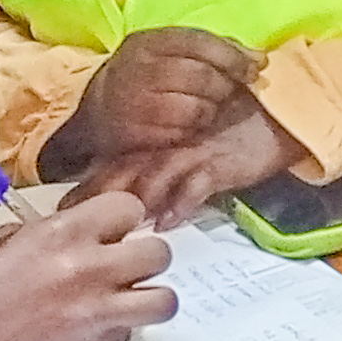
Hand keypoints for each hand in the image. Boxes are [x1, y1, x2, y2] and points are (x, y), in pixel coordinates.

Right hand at [0, 188, 178, 340]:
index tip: (114, 231)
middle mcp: (89, 267)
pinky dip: (121, 329)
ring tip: (130, 300)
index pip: (130, 208)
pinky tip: (94, 328)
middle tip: (124, 266)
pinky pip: (131, 332)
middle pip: (159, 252)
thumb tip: (83, 232)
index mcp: (63, 232)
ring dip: (150, 297)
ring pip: (164, 299)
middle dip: (145, 257)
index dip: (124, 220)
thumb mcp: (5, 241)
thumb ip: (53, 233)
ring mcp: (98, 311)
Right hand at [42, 27, 264, 175]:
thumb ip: (211, 49)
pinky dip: (192, 133)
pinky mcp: (136, 135)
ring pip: (195, 109)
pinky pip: (180, 136)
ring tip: (209, 112)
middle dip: (225, 87)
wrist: (97, 109)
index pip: (199, 42)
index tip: (255, 68)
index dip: (233, 56)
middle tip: (230, 95)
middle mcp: (139, 69)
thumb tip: (259, 59)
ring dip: (211, 112)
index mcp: (149, 42)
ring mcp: (135, 103)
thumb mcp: (168, 51)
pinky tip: (190, 129)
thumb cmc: (146, 76)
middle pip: (201, 77)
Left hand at [69, 98, 306, 231]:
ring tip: (111, 226)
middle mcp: (171, 146)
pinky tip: (167, 222)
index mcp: (162, 142)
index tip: (59, 209)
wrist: (283, 114)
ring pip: (154, 176)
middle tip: (68, 219)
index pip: (115, 161)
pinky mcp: (221, 163)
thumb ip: (173, 174)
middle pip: (124, 169)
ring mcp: (195, 153)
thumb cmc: (242, 132)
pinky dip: (181, 202)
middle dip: (96, 195)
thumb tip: (150, 209)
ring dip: (132, 200)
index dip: (87, 183)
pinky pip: (197, 184)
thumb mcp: (200, 153)